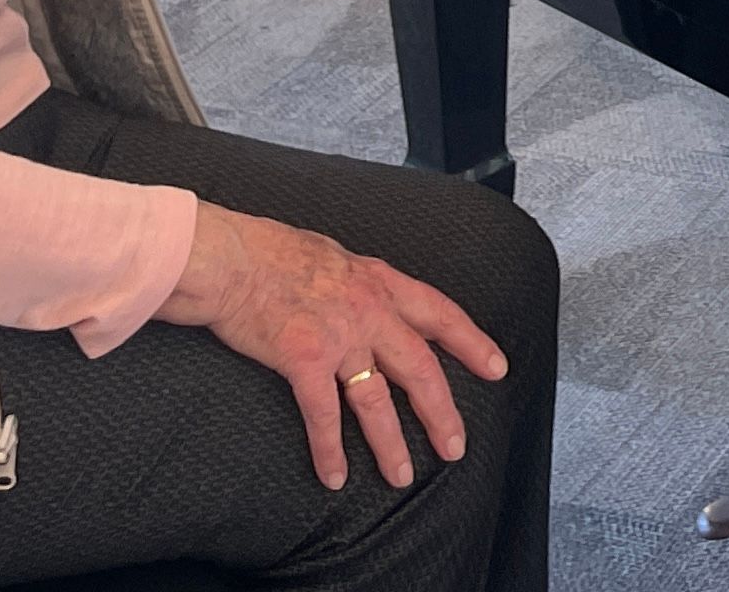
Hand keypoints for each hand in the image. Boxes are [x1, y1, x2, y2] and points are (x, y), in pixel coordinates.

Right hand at [162, 200, 506, 491]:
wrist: (233, 258)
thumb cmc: (273, 253)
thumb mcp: (335, 257)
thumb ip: (359, 284)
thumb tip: (369, 295)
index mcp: (380, 282)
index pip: (441, 314)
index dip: (472, 343)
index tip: (496, 368)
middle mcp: (370, 310)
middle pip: (419, 368)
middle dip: (440, 412)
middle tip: (455, 446)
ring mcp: (340, 337)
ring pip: (376, 401)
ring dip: (390, 443)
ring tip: (400, 476)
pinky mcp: (304, 359)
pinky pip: (324, 416)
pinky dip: (330, 451)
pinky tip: (335, 476)